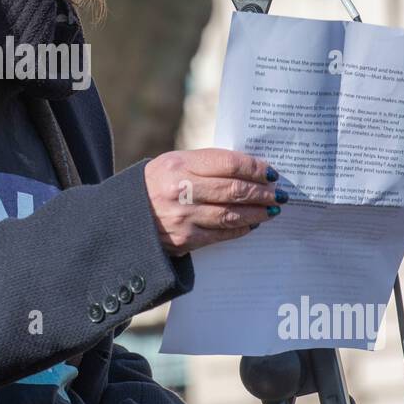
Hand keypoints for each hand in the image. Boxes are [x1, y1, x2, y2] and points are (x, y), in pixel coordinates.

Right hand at [144, 148, 281, 254]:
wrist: (124, 215)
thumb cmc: (157, 183)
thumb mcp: (174, 163)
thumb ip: (207, 164)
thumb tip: (249, 170)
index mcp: (179, 164)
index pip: (228, 164)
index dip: (255, 168)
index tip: (271, 172)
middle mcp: (181, 189)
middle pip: (234, 190)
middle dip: (262, 193)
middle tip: (278, 193)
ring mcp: (183, 217)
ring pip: (231, 215)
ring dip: (257, 212)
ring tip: (271, 209)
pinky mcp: (184, 240)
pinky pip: (221, 234)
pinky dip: (240, 229)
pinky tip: (251, 224)